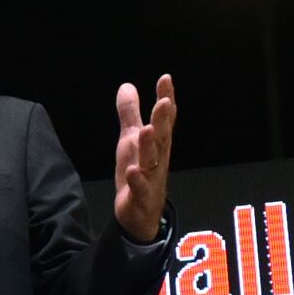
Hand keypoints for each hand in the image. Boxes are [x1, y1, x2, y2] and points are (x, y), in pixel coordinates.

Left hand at [112, 77, 177, 241]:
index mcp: (157, 144)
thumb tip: (127, 86)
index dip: (166, 98)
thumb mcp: (130, 140)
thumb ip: (130, 114)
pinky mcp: (142, 198)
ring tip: (148, 130)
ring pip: (154, 161)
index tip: (166, 79)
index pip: (164, 118)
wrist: (139, 215)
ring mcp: (152, 179)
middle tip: (164, 102)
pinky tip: (132, 171)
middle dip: (163, 120)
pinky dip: (138, 180)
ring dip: (151, 146)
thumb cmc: (139, 173)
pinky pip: (141, 189)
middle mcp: (158, 159)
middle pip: (163, 137)